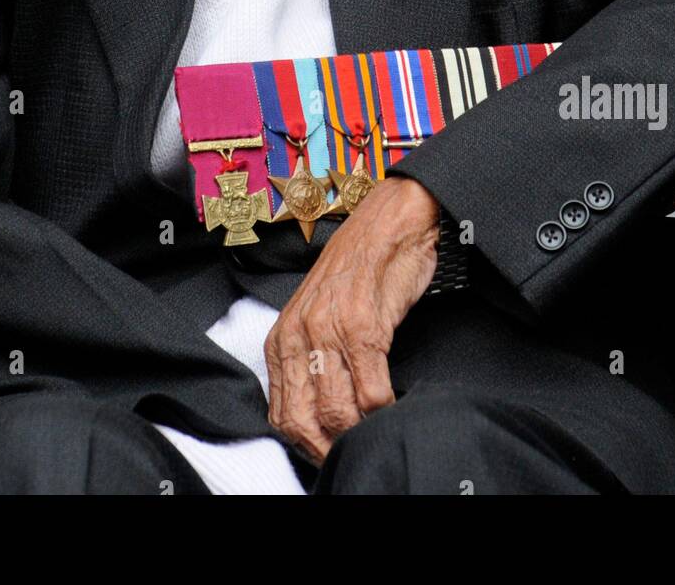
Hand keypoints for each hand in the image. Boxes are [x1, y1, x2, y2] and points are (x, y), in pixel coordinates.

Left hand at [263, 176, 438, 463]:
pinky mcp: (364, 325)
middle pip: (305, 419)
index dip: (306, 443)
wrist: (388, 223)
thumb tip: (318, 415)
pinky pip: (372, 391)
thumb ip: (310, 360)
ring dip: (359, 431)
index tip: (329, 450)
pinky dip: (384, 409)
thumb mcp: (319, 316)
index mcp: (281, 336)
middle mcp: (299, 333)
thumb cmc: (358, 270)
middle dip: (331, 445)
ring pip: (337, 411)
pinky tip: (392, 406)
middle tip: (353, 448)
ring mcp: (329, 329)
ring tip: (375, 429)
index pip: (281, 414)